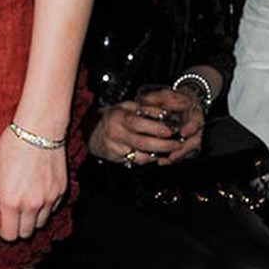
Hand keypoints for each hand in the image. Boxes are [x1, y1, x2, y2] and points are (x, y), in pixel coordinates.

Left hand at [0, 129, 67, 240]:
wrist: (39, 129)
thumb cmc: (12, 145)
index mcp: (11, 201)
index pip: (9, 236)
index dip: (1, 230)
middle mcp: (32, 205)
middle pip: (25, 233)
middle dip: (16, 225)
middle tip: (11, 208)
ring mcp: (49, 200)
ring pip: (40, 223)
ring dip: (31, 217)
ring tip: (24, 197)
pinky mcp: (61, 191)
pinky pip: (52, 208)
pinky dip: (44, 205)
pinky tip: (37, 188)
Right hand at [89, 87, 204, 166]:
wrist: (91, 131)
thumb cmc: (114, 116)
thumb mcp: (126, 106)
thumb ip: (145, 109)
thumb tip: (166, 113)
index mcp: (118, 117)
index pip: (138, 123)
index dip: (155, 128)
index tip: (170, 130)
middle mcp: (116, 133)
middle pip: (142, 143)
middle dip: (163, 145)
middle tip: (177, 144)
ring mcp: (115, 148)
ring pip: (141, 156)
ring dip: (159, 155)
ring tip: (171, 150)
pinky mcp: (116, 158)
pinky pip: (136, 161)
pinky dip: (149, 159)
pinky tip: (158, 155)